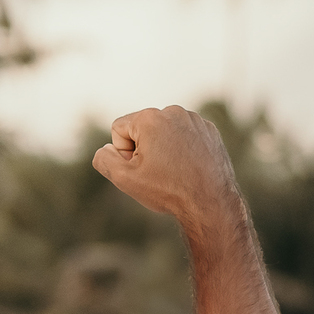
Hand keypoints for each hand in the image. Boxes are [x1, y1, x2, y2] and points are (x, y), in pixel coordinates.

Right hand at [92, 106, 241, 229]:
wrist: (210, 202)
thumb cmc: (167, 190)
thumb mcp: (124, 178)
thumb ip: (104, 159)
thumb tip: (106, 149)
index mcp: (149, 118)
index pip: (118, 129)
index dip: (124, 153)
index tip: (141, 168)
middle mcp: (173, 111)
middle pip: (141, 129)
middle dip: (144, 149)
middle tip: (158, 172)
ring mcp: (194, 119)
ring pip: (163, 132)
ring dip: (163, 148)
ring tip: (175, 171)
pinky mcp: (209, 130)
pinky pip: (184, 135)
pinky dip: (182, 149)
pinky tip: (188, 167)